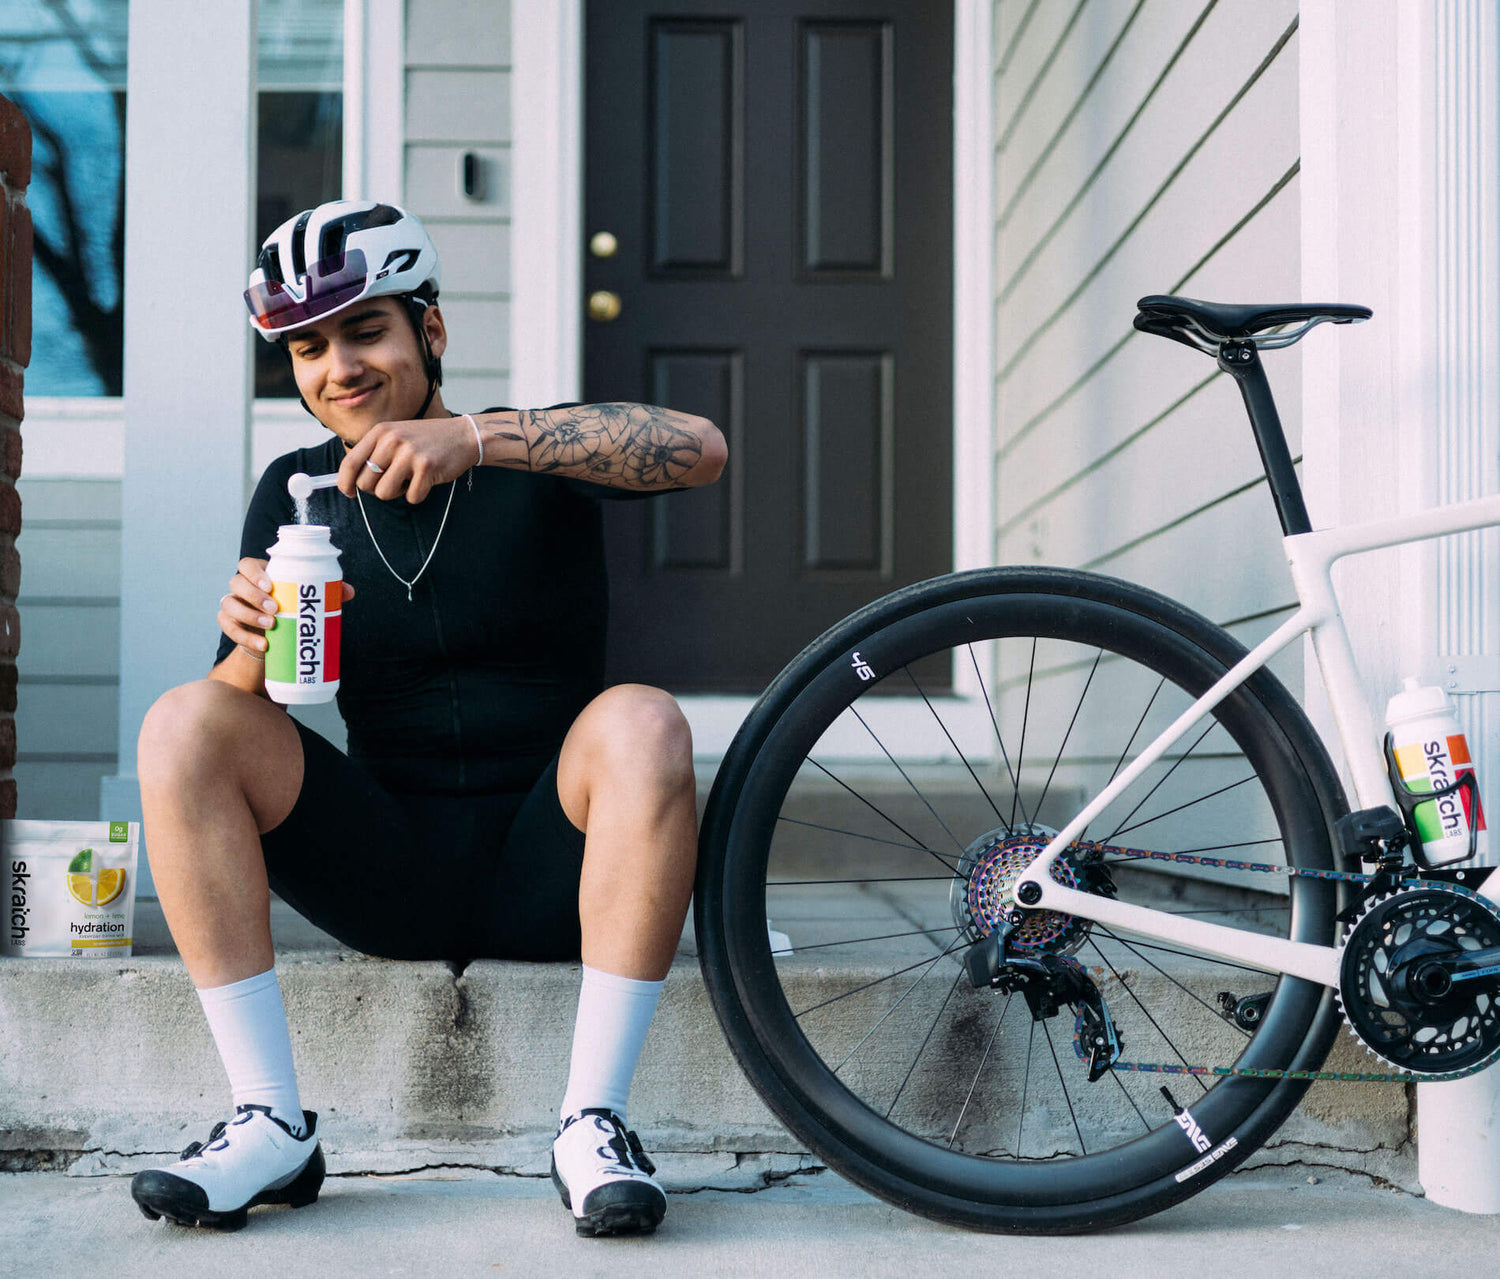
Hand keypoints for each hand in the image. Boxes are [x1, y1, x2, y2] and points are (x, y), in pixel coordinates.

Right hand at [218, 557, 354, 655]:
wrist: (274, 638)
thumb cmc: (291, 611)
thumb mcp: (306, 601)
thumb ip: (327, 593)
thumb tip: (349, 591)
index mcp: (260, 575)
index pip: (247, 564)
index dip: (254, 572)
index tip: (270, 585)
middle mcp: (242, 587)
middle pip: (236, 582)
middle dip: (253, 596)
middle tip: (275, 609)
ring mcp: (233, 605)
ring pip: (229, 604)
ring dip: (249, 615)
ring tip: (271, 626)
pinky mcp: (229, 624)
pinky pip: (228, 627)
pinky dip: (244, 637)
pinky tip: (263, 645)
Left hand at [338, 416, 475, 503]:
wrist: (463, 436)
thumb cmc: (427, 440)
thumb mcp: (396, 437)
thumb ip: (375, 453)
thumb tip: (353, 480)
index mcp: (380, 432)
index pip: (351, 462)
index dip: (345, 482)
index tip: (348, 492)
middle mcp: (391, 440)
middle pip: (365, 483)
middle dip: (377, 489)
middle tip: (394, 481)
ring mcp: (409, 453)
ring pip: (384, 493)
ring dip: (397, 493)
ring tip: (410, 479)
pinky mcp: (426, 467)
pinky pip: (411, 497)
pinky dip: (418, 494)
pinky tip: (426, 480)